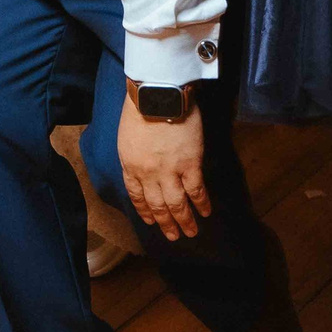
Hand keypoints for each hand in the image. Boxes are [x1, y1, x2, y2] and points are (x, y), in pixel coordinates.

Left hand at [118, 89, 210, 239]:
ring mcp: (170, 172)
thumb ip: (134, 155)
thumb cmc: (139, 108)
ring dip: (184, 221)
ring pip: (177, 204)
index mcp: (130, 166)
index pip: (136, 196)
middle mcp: (148, 174)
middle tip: (173, 236)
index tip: (150, 221)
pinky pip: (196, 190)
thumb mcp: (126, 135)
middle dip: (165, 223)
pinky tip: (205, 213)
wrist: (157, 95)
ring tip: (190, 233)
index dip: (144, 210)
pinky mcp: (190, 164)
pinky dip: (201, 204)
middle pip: (157, 205)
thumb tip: (142, 164)